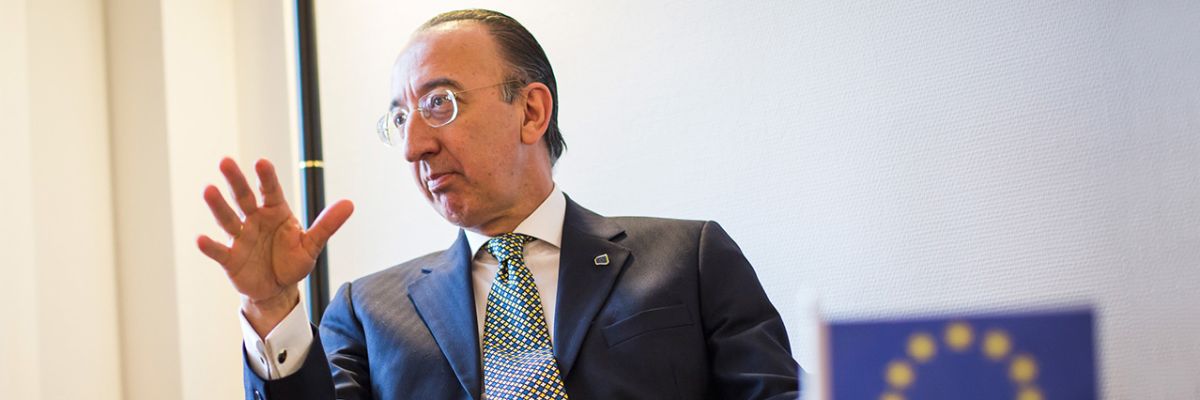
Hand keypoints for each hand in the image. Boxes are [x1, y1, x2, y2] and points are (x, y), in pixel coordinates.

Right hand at [197, 157, 353, 335]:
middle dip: (236, 181)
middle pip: (244, 197)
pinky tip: (200, 239)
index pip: (270, 191)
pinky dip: (210, 246)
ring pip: (228, 219)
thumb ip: (327, 224)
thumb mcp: (312, 244)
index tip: (261, 162)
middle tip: (226, 161)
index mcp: (276, 213)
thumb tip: (350, 204)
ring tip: (208, 190)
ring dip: (218, 205)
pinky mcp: (230, 258)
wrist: (278, 289)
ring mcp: (241, 238)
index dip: (266, 177)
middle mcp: (255, 220)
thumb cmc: (292, 262)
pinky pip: (219, 251)